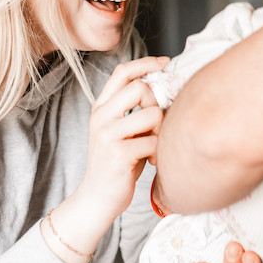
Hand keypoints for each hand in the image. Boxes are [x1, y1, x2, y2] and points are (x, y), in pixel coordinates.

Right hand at [75, 56, 167, 221]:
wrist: (97, 199)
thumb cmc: (117, 162)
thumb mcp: (120, 130)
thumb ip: (133, 110)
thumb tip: (164, 86)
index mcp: (100, 107)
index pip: (122, 72)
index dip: (146, 63)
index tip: (165, 64)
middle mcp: (100, 117)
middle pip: (140, 87)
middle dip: (156, 103)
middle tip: (156, 124)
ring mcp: (107, 135)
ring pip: (151, 114)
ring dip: (161, 131)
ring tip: (154, 145)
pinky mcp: (118, 155)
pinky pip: (153, 142)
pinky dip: (159, 152)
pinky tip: (151, 161)